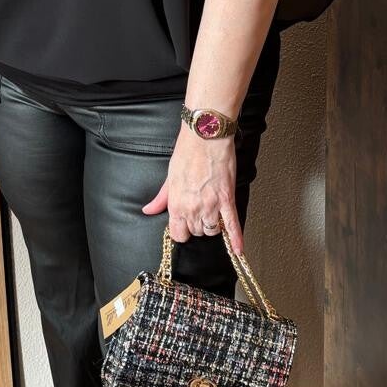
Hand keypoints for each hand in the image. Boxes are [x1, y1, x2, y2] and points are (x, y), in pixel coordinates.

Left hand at [141, 127, 243, 255]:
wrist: (205, 137)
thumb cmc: (186, 153)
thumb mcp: (168, 177)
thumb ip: (160, 199)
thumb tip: (148, 210)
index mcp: (177, 205)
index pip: (179, 235)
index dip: (182, 231)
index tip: (185, 225)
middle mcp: (193, 209)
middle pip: (197, 233)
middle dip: (198, 225)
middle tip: (199, 211)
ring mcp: (212, 205)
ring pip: (213, 230)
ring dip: (213, 225)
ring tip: (212, 214)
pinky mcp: (227, 199)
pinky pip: (232, 224)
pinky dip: (236, 238)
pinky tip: (238, 250)